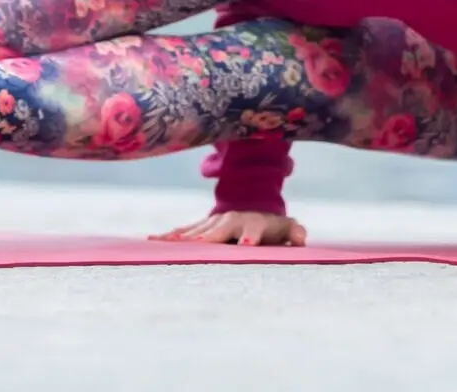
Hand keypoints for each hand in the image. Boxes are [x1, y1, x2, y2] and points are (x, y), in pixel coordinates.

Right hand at [150, 211, 307, 246]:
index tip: (247, 243)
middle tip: (197, 246)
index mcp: (254, 223)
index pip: (253, 229)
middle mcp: (231, 220)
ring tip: (169, 243)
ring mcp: (215, 222)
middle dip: (209, 237)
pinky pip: (185, 231)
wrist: (253, 210)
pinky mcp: (201, 227)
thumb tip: (301, 237)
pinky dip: (171, 235)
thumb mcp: (287, 229)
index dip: (251, 235)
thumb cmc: (272, 228)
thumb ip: (295, 232)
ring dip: (183, 236)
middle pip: (219, 230)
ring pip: (197, 230)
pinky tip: (155, 240)